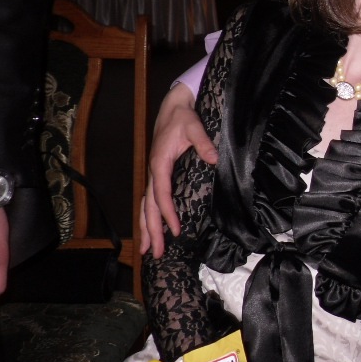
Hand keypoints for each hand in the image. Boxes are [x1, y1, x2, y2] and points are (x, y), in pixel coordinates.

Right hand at [140, 83, 215, 257]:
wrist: (173, 108)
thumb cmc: (183, 118)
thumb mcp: (194, 127)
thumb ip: (203, 143)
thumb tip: (215, 158)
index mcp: (160, 164)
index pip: (161, 195)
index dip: (167, 214)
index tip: (175, 230)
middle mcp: (153, 172)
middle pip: (149, 207)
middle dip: (152, 230)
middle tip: (155, 253)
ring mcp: (153, 175)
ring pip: (145, 206)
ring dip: (146, 228)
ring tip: (148, 250)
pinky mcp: (157, 175)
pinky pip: (150, 200)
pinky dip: (148, 217)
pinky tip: (150, 230)